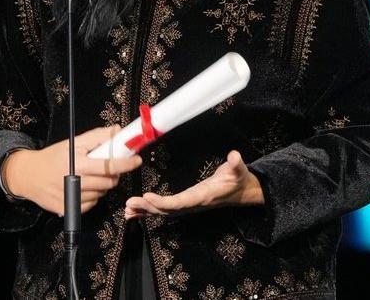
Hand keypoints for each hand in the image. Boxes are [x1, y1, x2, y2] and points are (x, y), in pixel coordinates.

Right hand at [3, 125, 141, 216]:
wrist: (27, 175)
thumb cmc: (53, 157)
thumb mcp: (73, 143)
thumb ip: (97, 137)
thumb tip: (118, 130)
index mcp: (77, 163)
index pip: (109, 165)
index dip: (126, 163)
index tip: (136, 160)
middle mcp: (74, 181)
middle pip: (108, 182)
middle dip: (114, 175)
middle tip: (110, 169)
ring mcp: (70, 197)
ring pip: (101, 194)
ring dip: (102, 186)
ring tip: (91, 177)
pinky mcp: (67, 209)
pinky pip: (91, 205)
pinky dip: (92, 197)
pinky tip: (83, 189)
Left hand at [124, 150, 262, 219]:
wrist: (241, 192)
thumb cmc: (238, 180)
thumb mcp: (239, 171)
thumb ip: (236, 164)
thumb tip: (234, 156)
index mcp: (202, 196)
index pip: (180, 202)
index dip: (163, 202)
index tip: (147, 197)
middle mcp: (193, 204)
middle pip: (167, 209)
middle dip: (147, 207)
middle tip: (130, 203)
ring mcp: (188, 206)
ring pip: (164, 211)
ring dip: (145, 210)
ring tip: (128, 210)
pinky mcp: (185, 204)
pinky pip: (166, 210)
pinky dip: (150, 211)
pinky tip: (137, 212)